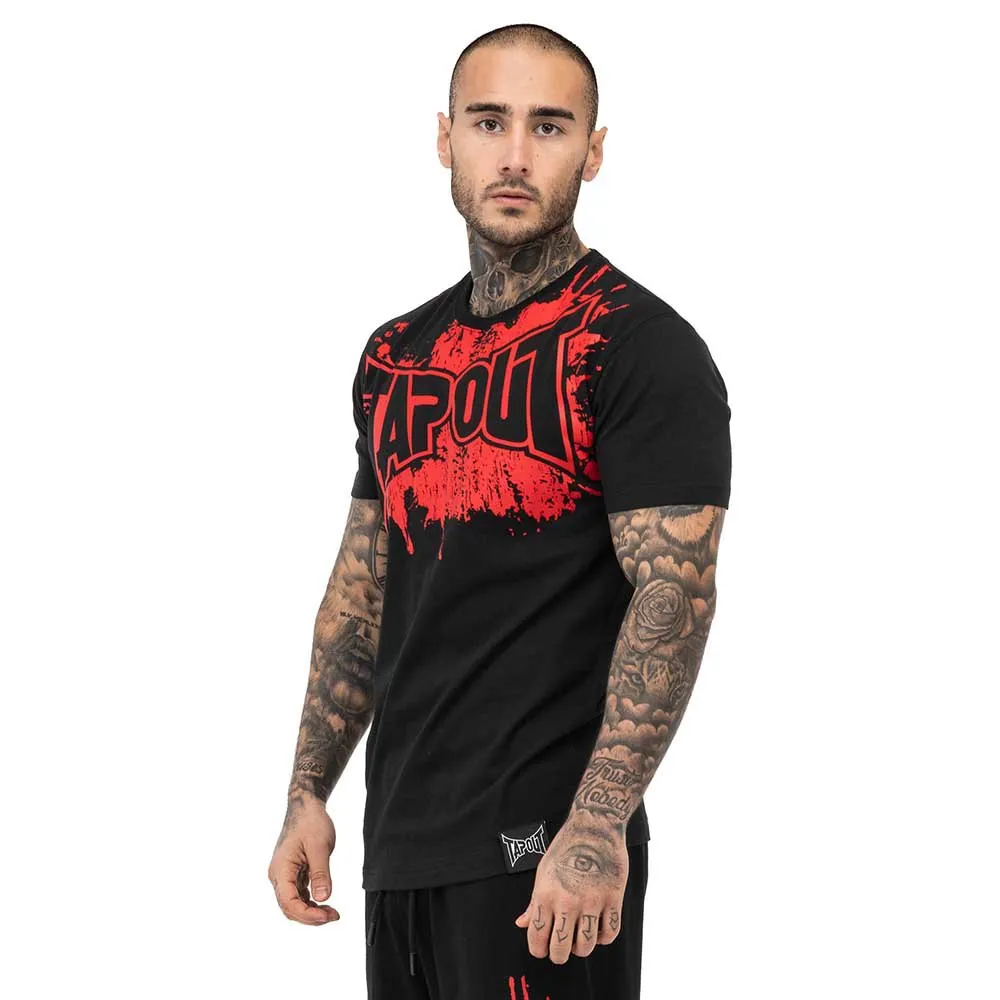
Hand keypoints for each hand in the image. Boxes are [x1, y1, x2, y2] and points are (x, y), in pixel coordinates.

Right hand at [267, 795, 339, 924]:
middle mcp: (278, 875)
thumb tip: (323, 898)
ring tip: (332, 913)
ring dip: (311, 912)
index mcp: (281, 869)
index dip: (307, 914)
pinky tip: (325, 904)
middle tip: (334, 916)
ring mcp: (284, 875)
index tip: (326, 916)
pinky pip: (298, 895)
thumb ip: (320, 874)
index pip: (289, 903)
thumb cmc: (311, 822)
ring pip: (293, 904)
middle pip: (290, 908)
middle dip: (311, 917)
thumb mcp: (320, 847)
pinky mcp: (292, 874)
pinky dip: (310, 903)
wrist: (305, 806)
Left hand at [513, 812, 628, 963]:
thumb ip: (533, 902)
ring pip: (585, 946)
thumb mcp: (543, 872)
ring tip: (579, 938)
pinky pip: (609, 933)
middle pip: (560, 949)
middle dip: (558, 955)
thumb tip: (521, 923)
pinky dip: (603, 937)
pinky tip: (598, 928)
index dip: (538, 950)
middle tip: (561, 949)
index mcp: (545, 894)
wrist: (594, 826)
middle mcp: (567, 901)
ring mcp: (591, 901)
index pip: (536, 938)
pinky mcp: (613, 898)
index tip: (542, 949)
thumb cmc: (566, 848)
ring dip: (581, 948)